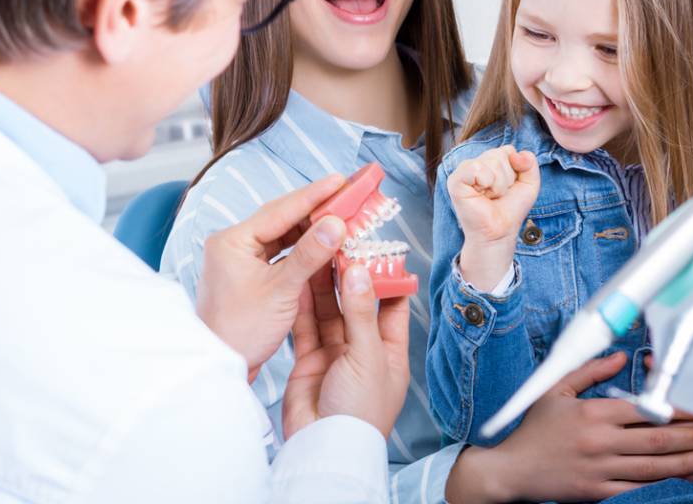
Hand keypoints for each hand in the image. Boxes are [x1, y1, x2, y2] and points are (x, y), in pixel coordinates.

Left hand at [196, 174, 345, 379]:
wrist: (221, 366)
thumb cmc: (242, 331)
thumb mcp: (281, 290)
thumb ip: (310, 254)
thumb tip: (337, 224)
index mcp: (231, 241)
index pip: (279, 210)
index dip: (314, 195)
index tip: (341, 181)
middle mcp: (232, 243)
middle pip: (280, 218)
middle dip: (315, 208)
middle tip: (347, 194)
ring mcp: (239, 258)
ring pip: (282, 235)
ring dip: (311, 229)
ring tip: (342, 217)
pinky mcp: (248, 273)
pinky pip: (279, 252)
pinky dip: (302, 248)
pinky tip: (324, 244)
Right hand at [283, 259, 410, 437]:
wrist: (325, 447)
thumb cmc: (360, 411)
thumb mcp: (368, 357)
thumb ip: (362, 313)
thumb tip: (361, 273)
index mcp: (390, 352)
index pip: (393, 306)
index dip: (387, 278)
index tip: (378, 250)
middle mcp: (363, 350)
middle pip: (357, 304)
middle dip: (350, 276)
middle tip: (341, 245)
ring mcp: (335, 355)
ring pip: (329, 311)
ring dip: (324, 285)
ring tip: (318, 254)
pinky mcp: (310, 360)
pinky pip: (306, 326)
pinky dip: (302, 304)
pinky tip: (299, 280)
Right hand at [445, 353, 692, 502]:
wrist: (513, 470)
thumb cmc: (534, 430)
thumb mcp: (555, 392)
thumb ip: (589, 372)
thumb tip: (619, 356)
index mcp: (592, 414)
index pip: (645, 409)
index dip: (677, 409)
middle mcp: (601, 442)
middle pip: (658, 439)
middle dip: (692, 435)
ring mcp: (602, 470)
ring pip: (655, 466)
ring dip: (686, 461)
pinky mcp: (599, 493)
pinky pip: (638, 487)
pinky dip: (662, 482)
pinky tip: (680, 477)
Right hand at [449, 146, 539, 290]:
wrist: (500, 232)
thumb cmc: (510, 210)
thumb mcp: (529, 184)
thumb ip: (530, 164)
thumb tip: (517, 154)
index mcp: (489, 161)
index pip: (508, 150)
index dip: (515, 171)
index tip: (508, 188)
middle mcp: (475, 163)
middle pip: (500, 155)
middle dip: (506, 178)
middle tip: (498, 195)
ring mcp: (463, 171)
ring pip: (491, 161)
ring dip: (498, 184)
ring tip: (490, 196)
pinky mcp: (455, 181)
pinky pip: (476, 168)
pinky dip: (486, 182)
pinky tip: (481, 195)